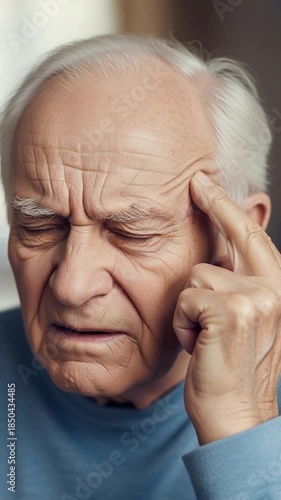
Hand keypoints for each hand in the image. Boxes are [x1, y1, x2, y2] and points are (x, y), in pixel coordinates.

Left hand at [173, 171, 280, 444]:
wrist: (234, 412)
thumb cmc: (231, 365)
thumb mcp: (243, 320)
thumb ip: (237, 284)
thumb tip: (217, 251)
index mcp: (277, 289)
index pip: (254, 238)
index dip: (231, 208)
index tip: (210, 185)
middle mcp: (274, 288)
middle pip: (233, 237)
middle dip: (215, 205)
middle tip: (198, 184)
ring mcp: (256, 297)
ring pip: (196, 275)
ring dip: (189, 305)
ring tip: (202, 334)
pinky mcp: (230, 310)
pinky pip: (185, 297)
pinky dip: (181, 322)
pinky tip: (196, 342)